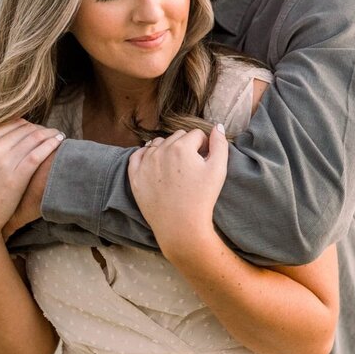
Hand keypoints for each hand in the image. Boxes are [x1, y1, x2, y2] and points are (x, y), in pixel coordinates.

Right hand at [0, 120, 64, 243]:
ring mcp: (4, 161)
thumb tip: (16, 130)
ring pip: (35, 137)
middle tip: (53, 132)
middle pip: (27, 128)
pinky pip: (38, 153)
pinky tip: (60, 142)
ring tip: (59, 135)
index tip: (41, 129)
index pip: (15, 123)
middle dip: (43, 128)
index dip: (31, 124)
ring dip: (51, 134)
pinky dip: (52, 144)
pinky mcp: (16, 176)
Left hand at [128, 125, 227, 253]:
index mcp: (181, 147)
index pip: (196, 135)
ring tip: (176, 168)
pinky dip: (147, 155)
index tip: (205, 161)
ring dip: (168, 149)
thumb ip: (220, 144)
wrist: (180, 227)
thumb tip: (217, 126)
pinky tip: (157, 164)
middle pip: (177, 137)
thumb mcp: (218, 170)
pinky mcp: (135, 176)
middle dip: (186, 146)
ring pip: (158, 143)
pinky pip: (138, 154)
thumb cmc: (202, 198)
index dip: (204, 146)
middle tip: (192, 166)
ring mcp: (145, 163)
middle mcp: (160, 150)